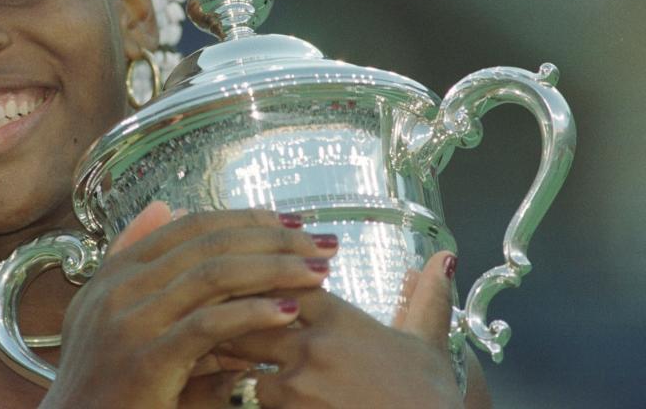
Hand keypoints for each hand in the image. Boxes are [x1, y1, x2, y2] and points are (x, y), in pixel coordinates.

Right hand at [39, 203, 338, 408]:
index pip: (192, 226)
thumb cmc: (102, 378)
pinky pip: (208, 325)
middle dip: (274, 239)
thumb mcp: (104, 311)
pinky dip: (252, 313)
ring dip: (274, 269)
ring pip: (213, 276)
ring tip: (318, 272)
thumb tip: (164, 206)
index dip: (248, 218)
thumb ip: (132, 257)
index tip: (294, 220)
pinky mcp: (146, 362)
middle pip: (210, 244)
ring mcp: (131, 323)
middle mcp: (120, 288)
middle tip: (322, 243)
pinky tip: (287, 311)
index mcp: (117, 271)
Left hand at [190, 251, 466, 407]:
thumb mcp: (429, 345)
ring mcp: (298, 382)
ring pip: (239, 356)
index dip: (261, 276)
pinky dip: (233, 392)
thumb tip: (443, 258)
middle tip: (208, 309)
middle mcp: (314, 343)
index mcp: (340, 318)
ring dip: (226, 355)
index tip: (246, 279)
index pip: (282, 278)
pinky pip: (244, 397)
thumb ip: (428, 298)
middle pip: (248, 310)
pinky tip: (220, 390)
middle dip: (229, 312)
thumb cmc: (427, 400)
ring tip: (209, 351)